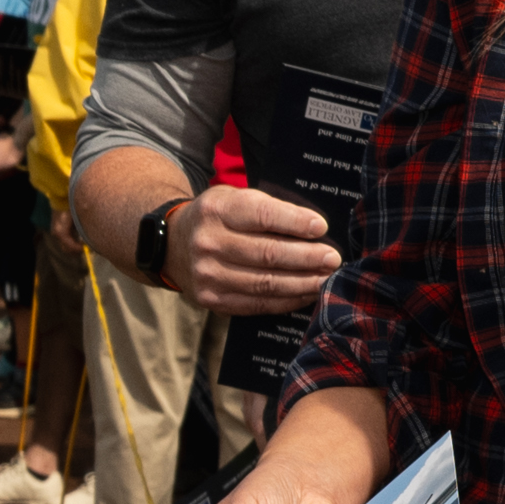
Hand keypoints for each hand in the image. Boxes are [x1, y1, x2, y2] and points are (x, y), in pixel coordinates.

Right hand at [159, 184, 338, 320]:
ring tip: (326, 279)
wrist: (172, 245)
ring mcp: (207, 275)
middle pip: (267, 254)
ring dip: (302, 283)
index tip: (321, 227)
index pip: (262, 215)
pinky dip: (286, 301)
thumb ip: (267, 208)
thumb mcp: (233, 199)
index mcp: (216, 209)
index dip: (295, 222)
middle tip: (332, 259)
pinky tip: (306, 294)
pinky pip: (257, 305)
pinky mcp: (211, 300)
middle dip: (306, 257)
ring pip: (265, 283)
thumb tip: (316, 228)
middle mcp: (208, 242)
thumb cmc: (218, 218)